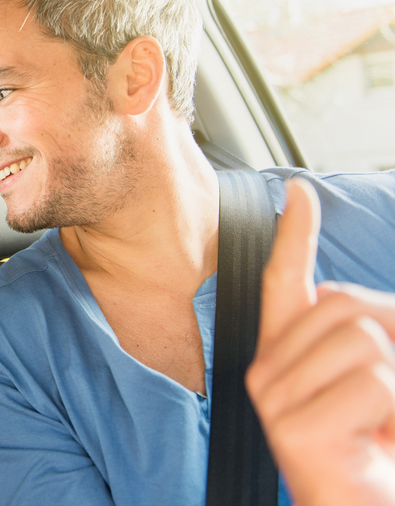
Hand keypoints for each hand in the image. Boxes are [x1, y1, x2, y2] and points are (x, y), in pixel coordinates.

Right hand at [246, 179, 394, 505]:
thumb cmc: (375, 457)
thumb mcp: (377, 385)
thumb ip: (370, 340)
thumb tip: (371, 316)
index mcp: (287, 357)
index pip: (285, 283)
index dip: (295, 235)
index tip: (299, 194)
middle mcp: (269, 373)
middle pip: (346, 307)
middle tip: (390, 403)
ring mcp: (275, 400)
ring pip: (364, 341)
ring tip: (383, 430)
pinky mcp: (295, 429)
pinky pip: (374, 382)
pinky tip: (376, 444)